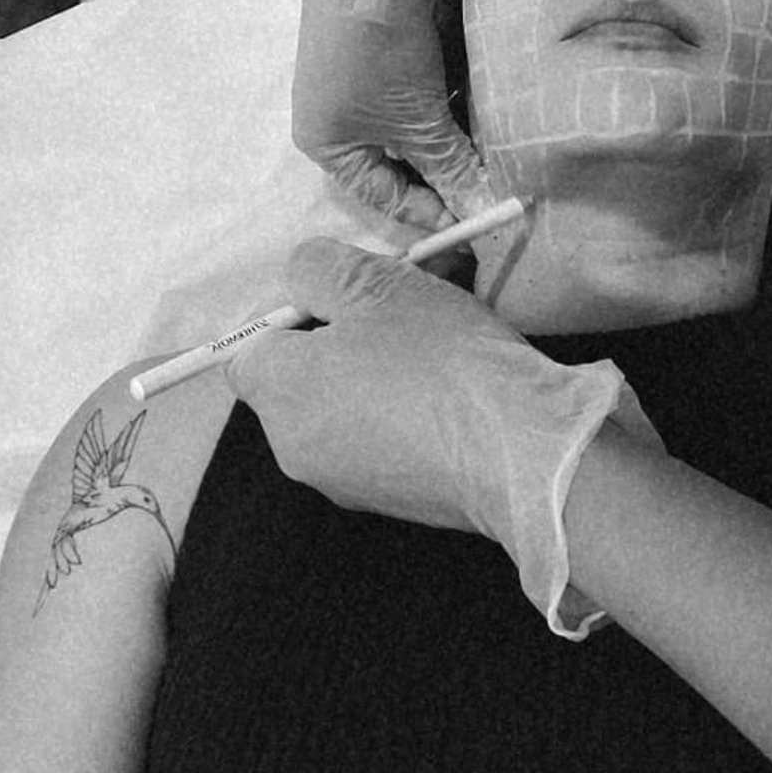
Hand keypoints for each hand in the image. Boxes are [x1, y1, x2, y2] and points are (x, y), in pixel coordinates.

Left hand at [226, 235, 661, 634]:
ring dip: (379, 368)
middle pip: (300, 376)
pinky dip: (407, 410)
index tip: (347, 295)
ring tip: (442, 336)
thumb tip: (302, 280)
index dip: (292, 312)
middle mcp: (296, 448)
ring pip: (346, 405)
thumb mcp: (376, 283)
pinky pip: (383, 439)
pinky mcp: (394, 503)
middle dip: (343, 336)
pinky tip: (457, 388)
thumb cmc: (440, 360)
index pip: (248, 347)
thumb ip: (318, 269)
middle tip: (402, 305)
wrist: (523, 454)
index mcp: (279, 393)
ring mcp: (345, 482)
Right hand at [291, 0, 493, 229]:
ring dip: (449, 142)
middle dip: (444, 176)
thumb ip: (450, 168)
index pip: (384, 197)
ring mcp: (357, 82)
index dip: (432, 214)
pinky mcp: (381, 51)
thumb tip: (483, 211)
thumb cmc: (381, 52)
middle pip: (398, 164)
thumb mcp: (418, 119)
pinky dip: (445, 108)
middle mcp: (336, 118)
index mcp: (326, 144)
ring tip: (493, 157)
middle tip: (492, 191)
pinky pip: (417, 96)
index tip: (479, 225)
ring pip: (412, 130)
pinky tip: (480, 115)